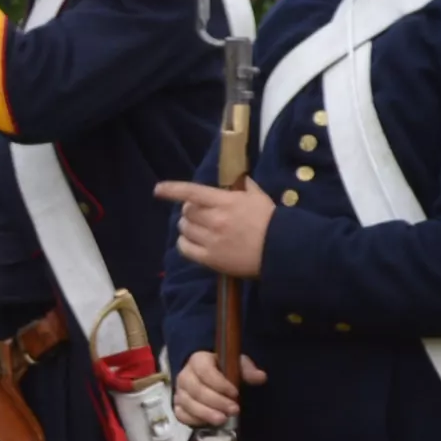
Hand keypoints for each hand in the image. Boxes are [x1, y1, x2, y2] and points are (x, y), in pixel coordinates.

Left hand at [155, 176, 277, 278]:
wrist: (282, 250)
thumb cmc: (272, 221)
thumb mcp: (259, 197)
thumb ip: (243, 186)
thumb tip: (234, 180)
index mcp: (226, 202)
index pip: (192, 192)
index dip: (172, 190)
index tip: (158, 190)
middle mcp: (215, 220)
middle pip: (186, 211)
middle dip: (188, 210)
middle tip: (198, 213)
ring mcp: (211, 240)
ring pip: (184, 229)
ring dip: (187, 226)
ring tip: (198, 227)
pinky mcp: (210, 259)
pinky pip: (185, 248)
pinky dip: (184, 242)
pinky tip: (192, 241)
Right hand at [172, 349, 264, 429]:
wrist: (209, 378)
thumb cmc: (224, 370)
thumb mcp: (237, 365)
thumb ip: (247, 370)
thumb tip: (260, 377)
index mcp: (198, 360)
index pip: (204, 371)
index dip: (219, 383)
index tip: (235, 393)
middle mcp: (185, 375)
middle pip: (196, 390)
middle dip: (216, 402)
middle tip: (234, 410)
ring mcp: (180, 392)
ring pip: (188, 403)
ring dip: (206, 413)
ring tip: (223, 420)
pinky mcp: (178, 406)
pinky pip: (181, 414)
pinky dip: (194, 420)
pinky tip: (209, 423)